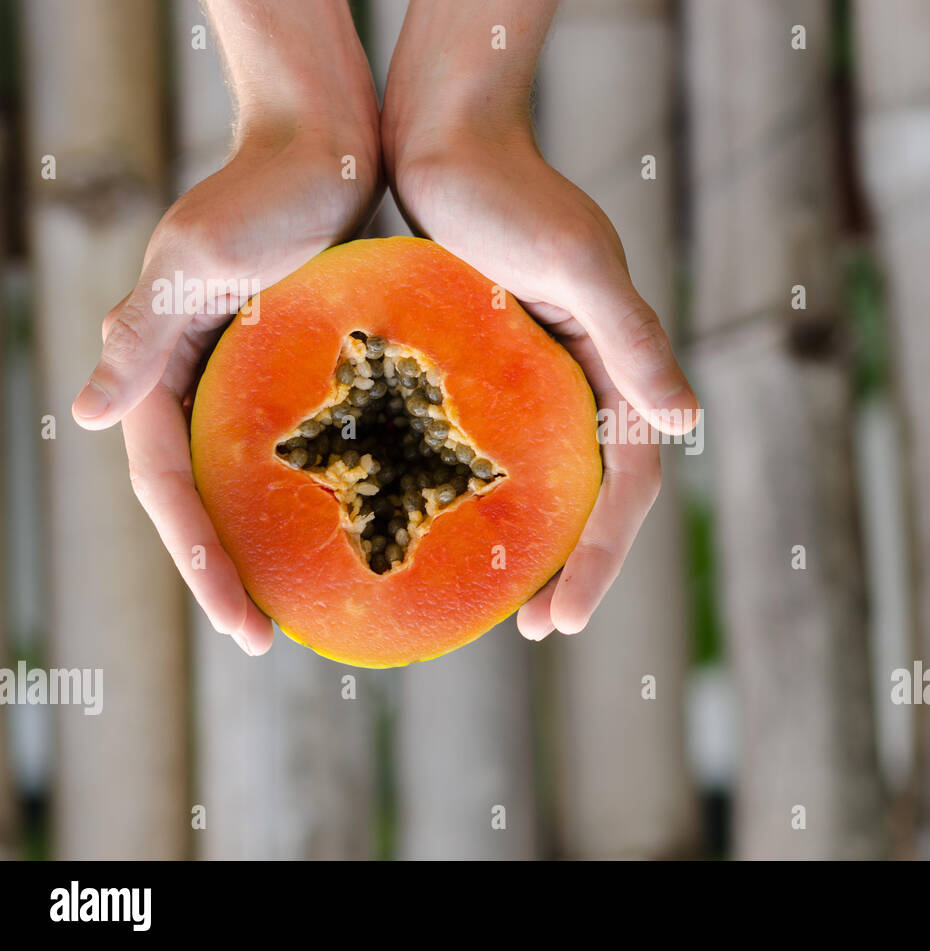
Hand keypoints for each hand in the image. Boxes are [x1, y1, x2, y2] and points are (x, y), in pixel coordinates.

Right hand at [71, 1, 381, 654]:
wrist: (326, 141)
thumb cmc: (265, 192)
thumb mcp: (200, 263)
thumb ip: (144, 336)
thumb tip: (89, 417)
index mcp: (162, 368)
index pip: (169, 489)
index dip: (199, 562)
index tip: (244, 625)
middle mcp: (198, 381)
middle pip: (205, 498)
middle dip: (229, 571)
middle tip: (270, 638)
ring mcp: (248, 376)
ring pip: (252, 478)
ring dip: (272, 539)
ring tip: (310, 601)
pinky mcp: (299, 365)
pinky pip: (308, 444)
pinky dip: (322, 487)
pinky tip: (365, 524)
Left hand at [383, 2, 699, 638]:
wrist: (444, 136)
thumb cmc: (508, 194)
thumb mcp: (577, 268)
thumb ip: (635, 341)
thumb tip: (688, 422)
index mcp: (622, 366)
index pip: (629, 483)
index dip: (602, 557)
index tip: (559, 620)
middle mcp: (590, 378)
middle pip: (596, 493)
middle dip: (575, 567)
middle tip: (535, 629)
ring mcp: (544, 374)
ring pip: (549, 476)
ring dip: (534, 539)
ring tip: (498, 598)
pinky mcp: (492, 363)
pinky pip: (498, 445)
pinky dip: (486, 492)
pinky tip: (446, 521)